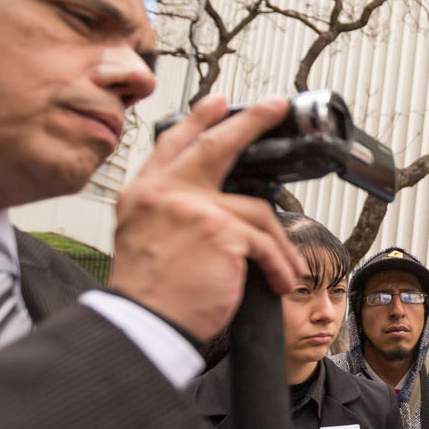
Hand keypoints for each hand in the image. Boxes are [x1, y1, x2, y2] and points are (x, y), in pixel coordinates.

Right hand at [109, 96, 304, 341]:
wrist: (143, 325)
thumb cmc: (149, 294)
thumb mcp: (145, 240)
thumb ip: (174, 214)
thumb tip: (219, 208)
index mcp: (144, 194)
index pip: (173, 146)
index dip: (199, 121)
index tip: (218, 103)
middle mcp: (165, 193)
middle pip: (216, 145)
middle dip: (250, 121)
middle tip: (273, 106)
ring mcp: (194, 208)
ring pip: (256, 210)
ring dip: (278, 244)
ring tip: (285, 269)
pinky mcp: (221, 230)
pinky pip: (265, 242)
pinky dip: (279, 264)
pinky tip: (280, 280)